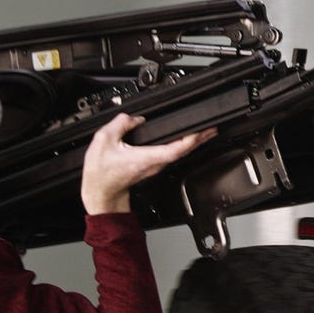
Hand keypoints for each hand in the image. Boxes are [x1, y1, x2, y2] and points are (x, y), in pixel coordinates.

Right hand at [81, 113, 217, 213]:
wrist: (101, 194)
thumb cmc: (101, 174)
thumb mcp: (103, 141)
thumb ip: (120, 124)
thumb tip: (134, 118)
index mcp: (147, 157)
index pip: (176, 148)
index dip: (192, 139)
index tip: (203, 130)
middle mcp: (154, 164)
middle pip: (183, 151)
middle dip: (199, 139)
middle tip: (212, 127)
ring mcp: (154, 167)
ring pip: (178, 154)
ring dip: (192, 143)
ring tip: (204, 132)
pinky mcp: (150, 167)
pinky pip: (170, 155)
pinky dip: (181, 146)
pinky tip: (184, 141)